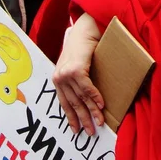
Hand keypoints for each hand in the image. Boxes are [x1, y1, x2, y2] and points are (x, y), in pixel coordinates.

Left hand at [53, 13, 104, 134]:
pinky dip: (95, 98)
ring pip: (81, 98)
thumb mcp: (78, 65)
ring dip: (92, 112)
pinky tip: (101, 106)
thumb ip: (79, 81)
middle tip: (91, 132)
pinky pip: (87, 88)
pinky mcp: (75, 69)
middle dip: (83, 120)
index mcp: (58, 79)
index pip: (64, 103)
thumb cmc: (85, 46)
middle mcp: (59, 77)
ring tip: (100, 122)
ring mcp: (65, 73)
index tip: (77, 131)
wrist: (86, 27)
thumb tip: (90, 100)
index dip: (71, 118)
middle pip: (73, 104)